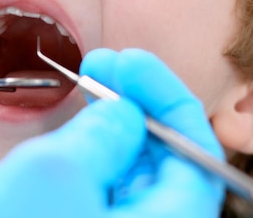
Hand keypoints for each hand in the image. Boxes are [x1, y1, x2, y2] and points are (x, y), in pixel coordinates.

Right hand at [0, 48, 224, 217]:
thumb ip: (104, 134)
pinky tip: (74, 126)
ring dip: (115, 125)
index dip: (169, 101)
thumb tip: (127, 114)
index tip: (130, 64)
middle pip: (166, 164)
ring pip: (131, 174)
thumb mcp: (54, 172)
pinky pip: (101, 188)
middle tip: (103, 64)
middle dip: (139, 107)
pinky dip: (92, 151)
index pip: (198, 159)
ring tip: (88, 85)